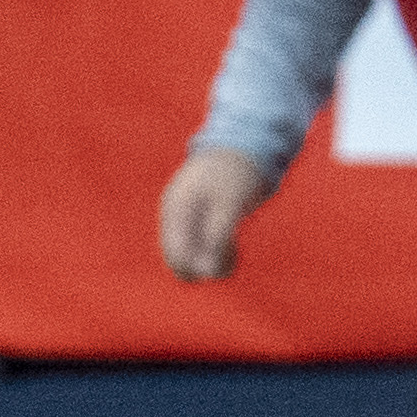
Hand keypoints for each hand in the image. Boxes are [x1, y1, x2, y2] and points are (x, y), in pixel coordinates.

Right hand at [159, 145, 275, 280]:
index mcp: (177, 210)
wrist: (242, 144)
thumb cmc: (236, 173)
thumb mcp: (230, 204)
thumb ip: (218, 236)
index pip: (176, 257)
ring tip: (234, 247)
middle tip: (232, 254)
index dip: (200, 269)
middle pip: (179, 261)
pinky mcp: (195, 219)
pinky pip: (198, 247)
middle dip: (205, 266)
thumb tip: (208, 271)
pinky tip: (232, 244)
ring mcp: (183, 217)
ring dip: (212, 261)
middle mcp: (174, 215)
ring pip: (189, 256)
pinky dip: (215, 251)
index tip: (227, 261)